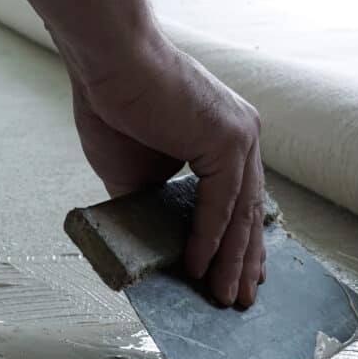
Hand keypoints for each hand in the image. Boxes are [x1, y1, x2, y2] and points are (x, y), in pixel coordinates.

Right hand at [59, 32, 265, 307]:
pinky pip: (220, 203)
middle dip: (245, 259)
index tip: (245, 272)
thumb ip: (154, 202)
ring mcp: (240, 135)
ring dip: (231, 260)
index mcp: (228, 136)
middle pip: (250, 211)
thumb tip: (157, 241)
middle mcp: (243, 135)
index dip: (243, 240)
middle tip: (240, 297)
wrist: (107, 61)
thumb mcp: (136, 170)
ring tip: (223, 297)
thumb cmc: (115, 104)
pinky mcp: (227, 139)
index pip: (243, 198)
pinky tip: (197, 267)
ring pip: (241, 213)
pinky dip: (209, 238)